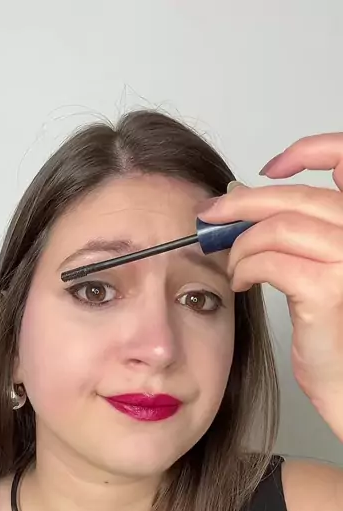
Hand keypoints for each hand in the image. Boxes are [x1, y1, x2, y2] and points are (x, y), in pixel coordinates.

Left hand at [197, 132, 342, 441]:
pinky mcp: (327, 287)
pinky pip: (268, 261)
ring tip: (231, 266)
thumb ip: (295, 228)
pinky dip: (243, 268)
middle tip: (209, 215)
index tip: (271, 166)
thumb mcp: (317, 265)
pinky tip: (240, 282)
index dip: (308, 151)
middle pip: (295, 197)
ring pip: (276, 228)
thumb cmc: (332, 330)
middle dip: (242, 204)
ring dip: (240, 246)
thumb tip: (242, 194)